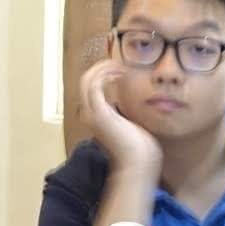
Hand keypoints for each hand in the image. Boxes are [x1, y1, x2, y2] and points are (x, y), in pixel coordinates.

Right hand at [79, 60, 160, 178]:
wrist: (139, 163)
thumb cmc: (139, 147)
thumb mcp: (130, 123)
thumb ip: (126, 111)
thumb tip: (132, 101)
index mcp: (96, 116)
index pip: (91, 87)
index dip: (103, 73)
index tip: (121, 68)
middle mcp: (90, 114)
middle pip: (85, 81)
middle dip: (102, 67)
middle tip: (120, 62)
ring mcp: (92, 114)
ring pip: (86, 80)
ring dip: (103, 68)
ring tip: (120, 65)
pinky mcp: (99, 113)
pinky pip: (94, 85)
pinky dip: (105, 74)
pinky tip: (120, 73)